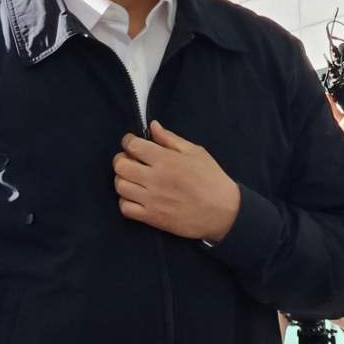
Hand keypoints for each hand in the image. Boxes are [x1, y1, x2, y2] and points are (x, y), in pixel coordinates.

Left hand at [113, 120, 239, 241]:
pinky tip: (135, 196)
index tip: (131, 142)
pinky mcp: (152, 217)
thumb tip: (153, 126)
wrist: (223, 211)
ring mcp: (152, 200)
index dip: (128, 141)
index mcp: (165, 160)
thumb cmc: (211, 179)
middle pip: (120, 165)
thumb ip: (170, 139)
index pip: (132, 145)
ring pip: (120, 186)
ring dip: (122, 179)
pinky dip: (125, 201)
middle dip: (121, 159)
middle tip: (130, 160)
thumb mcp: (195, 152)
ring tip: (133, 178)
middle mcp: (155, 179)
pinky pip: (125, 208)